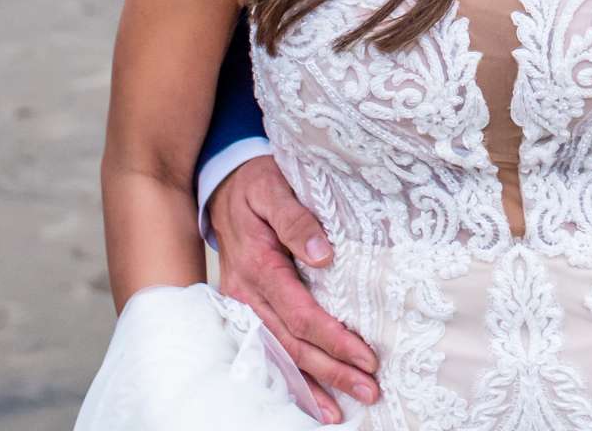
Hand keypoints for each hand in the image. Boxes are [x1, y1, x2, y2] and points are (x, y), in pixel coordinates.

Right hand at [205, 153, 379, 422]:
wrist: (222, 186)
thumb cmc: (257, 184)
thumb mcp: (275, 187)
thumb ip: (297, 218)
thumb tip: (323, 253)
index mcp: (258, 265)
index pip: (300, 313)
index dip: (334, 339)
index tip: (367, 356)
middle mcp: (246, 293)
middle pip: (291, 343)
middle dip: (331, 371)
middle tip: (369, 390)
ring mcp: (242, 306)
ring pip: (278, 353)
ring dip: (312, 383)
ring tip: (342, 410)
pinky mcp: (245, 310)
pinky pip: (267, 348)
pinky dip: (289, 377)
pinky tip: (311, 398)